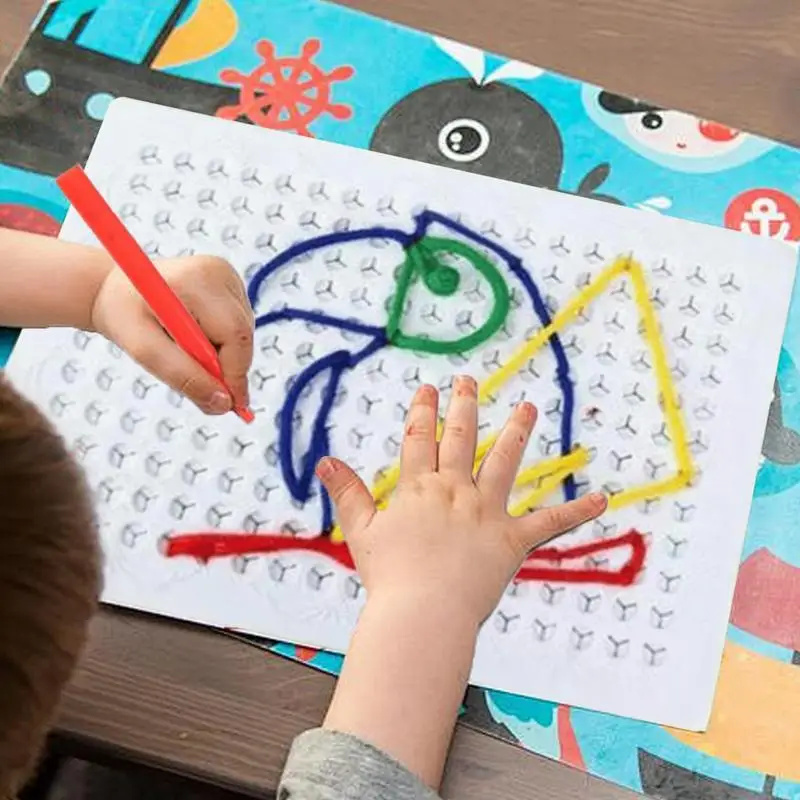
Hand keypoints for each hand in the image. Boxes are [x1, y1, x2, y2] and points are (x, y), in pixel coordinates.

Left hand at [90, 255, 253, 414]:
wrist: (115, 288)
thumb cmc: (124, 314)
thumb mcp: (143, 350)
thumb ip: (183, 377)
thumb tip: (223, 404)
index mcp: (196, 280)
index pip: (234, 334)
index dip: (235, 374)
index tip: (230, 405)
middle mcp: (219, 272)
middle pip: (242, 335)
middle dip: (226, 368)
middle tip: (202, 387)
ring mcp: (228, 275)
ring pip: (243, 335)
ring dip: (221, 355)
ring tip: (184, 350)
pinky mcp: (231, 284)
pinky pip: (238, 327)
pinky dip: (221, 343)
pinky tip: (195, 337)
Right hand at [317, 375, 606, 625]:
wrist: (422, 616)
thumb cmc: (389, 578)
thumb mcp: (363, 532)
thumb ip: (347, 493)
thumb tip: (325, 460)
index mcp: (420, 489)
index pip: (419, 438)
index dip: (423, 411)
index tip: (428, 388)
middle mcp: (455, 491)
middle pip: (460, 438)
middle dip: (463, 405)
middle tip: (468, 380)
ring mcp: (486, 513)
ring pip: (504, 462)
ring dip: (516, 432)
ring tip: (528, 407)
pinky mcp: (511, 541)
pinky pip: (549, 523)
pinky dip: (576, 512)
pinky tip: (602, 499)